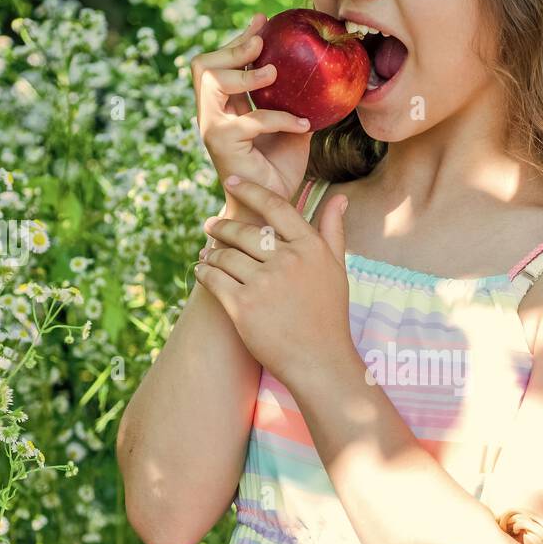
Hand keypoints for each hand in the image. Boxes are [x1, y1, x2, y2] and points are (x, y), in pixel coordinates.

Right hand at [190, 12, 313, 238]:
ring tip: (275, 74)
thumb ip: (295, 103)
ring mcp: (212, 128)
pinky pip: (251, 119)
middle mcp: (212, 114)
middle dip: (233, 48)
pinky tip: (304, 126)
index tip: (263, 21)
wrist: (268, 210)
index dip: (238, 39)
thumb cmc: (279, 171)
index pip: (219, 63)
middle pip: (203, 65)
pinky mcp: (222, 144)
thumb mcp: (291, 128)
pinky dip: (280, 118)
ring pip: (213, 82)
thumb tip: (323, 76)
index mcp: (224, 107)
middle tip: (262, 44)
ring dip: (245, 74)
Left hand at [193, 175, 353, 389]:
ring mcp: (264, 283)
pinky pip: (213, 279)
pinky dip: (203, 272)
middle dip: (222, 227)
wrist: (319, 361)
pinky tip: (202, 271)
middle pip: (244, 231)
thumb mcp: (337, 269)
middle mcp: (288, 261)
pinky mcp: (243, 306)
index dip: (250, 191)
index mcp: (310, 247)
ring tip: (207, 254)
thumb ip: (333, 231)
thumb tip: (340, 198)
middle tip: (211, 225)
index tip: (231, 182)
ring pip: (225, 255)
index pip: (276, 206)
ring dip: (211, 252)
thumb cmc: (328, 315)